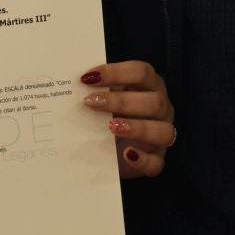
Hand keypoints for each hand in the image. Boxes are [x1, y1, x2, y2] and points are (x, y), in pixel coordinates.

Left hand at [80, 60, 174, 178]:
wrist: (111, 150)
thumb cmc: (109, 115)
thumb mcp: (106, 100)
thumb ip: (97, 91)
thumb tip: (72, 86)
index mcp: (149, 86)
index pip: (142, 72)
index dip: (117, 72)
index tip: (88, 78)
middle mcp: (161, 109)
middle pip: (154, 100)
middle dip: (122, 101)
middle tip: (92, 102)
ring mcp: (162, 135)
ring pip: (162, 130)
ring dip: (137, 128)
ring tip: (111, 127)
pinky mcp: (157, 160)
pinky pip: (156, 162)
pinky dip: (143, 160)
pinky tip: (127, 155)